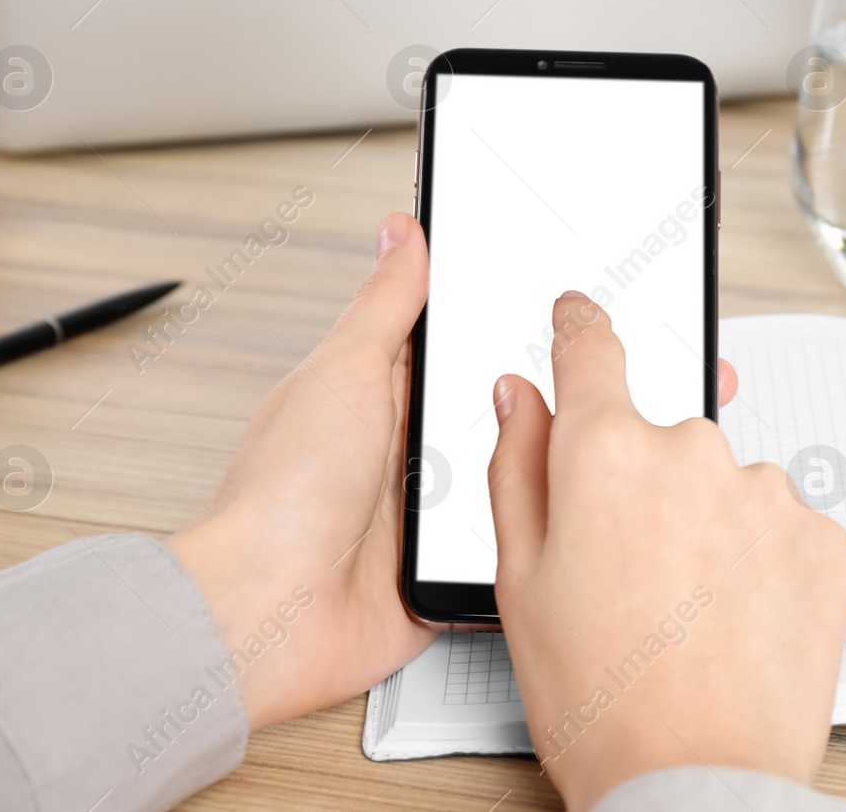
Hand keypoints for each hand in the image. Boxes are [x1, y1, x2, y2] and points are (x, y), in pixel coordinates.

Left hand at [169, 216, 744, 729]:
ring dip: (531, 472)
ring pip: (504, 478)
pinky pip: (500, 547)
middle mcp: (400, 453)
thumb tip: (402, 232)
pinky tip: (551, 519)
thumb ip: (383, 305)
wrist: (266, 614)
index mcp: (375, 395)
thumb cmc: (280, 494)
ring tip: (577, 449)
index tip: (550, 304)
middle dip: (530, 401)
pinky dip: (523, 537)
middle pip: (488, 411)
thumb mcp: (344, 371)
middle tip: (580, 379)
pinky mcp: (439, 574)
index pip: (450, 344)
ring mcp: (422, 517)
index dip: (497, 323)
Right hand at [487, 293, 845, 811]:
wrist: (696, 782)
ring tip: (684, 610)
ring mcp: (766, 494)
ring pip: (726, 483)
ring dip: (708, 523)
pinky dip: (761, 558)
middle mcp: (693, 453)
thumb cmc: (602, 698)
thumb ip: (518, 467)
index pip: (590, 348)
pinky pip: (782, 524)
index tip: (580, 317)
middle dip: (644, 484)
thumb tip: (521, 399)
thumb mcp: (520, 580)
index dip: (579, 327)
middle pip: (662, 437)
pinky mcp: (823, 538)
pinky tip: (733, 618)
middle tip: (628, 570)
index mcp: (605, 453)